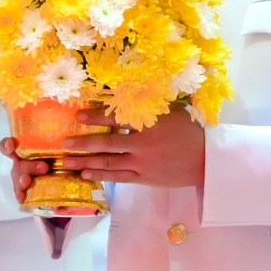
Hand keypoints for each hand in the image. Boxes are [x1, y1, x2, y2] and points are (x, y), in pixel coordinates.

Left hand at [7, 109, 204, 189]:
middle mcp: (143, 143)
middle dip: (84, 142)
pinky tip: (86, 173)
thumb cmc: (188, 132)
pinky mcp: (144, 177)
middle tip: (65, 142)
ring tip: (67, 161)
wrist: (205, 161)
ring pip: (109, 162)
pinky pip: (118, 176)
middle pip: (107, 143)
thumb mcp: (172, 112)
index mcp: (149, 123)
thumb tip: (124, 94)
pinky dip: (101, 174)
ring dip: (86, 160)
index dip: (96, 117)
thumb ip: (149, 106)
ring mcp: (143, 162)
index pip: (117, 118)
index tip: (78, 115)